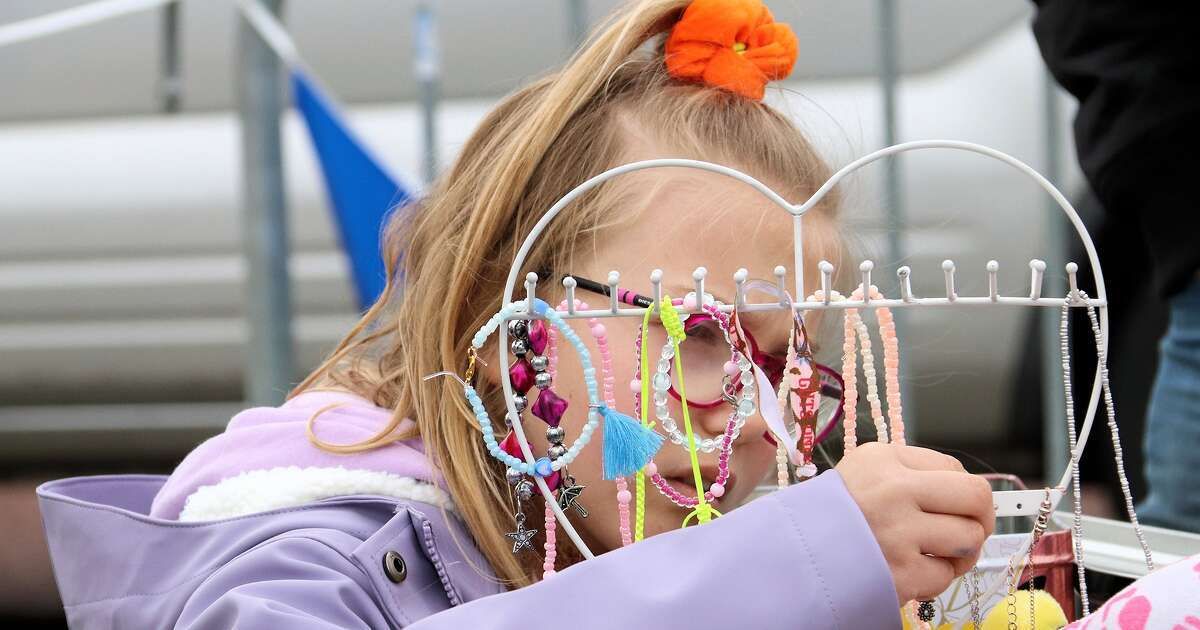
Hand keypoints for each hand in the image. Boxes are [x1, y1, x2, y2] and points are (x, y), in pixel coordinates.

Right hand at [835, 442, 994, 603]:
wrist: (796, 553)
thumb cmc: (835, 511)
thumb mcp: (866, 470)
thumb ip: (914, 471)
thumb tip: (969, 494)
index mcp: (885, 460)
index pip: (956, 469)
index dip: (964, 492)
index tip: (958, 506)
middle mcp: (893, 491)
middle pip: (976, 498)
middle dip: (982, 518)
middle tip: (970, 529)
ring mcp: (898, 534)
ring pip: (968, 539)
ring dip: (960, 551)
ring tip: (937, 553)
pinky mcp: (900, 574)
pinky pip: (944, 575)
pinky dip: (935, 577)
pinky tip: (913, 569)